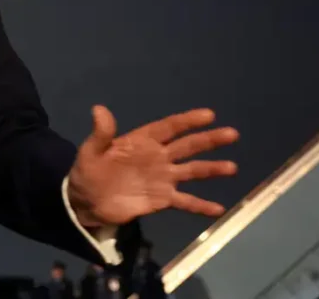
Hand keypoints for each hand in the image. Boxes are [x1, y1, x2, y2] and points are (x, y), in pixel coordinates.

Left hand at [67, 105, 238, 227]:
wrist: (87, 201)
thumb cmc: (88, 171)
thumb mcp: (90, 151)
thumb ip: (100, 134)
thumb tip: (98, 109)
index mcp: (142, 141)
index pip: (168, 127)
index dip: (187, 121)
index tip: (209, 115)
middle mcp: (158, 157)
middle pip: (187, 146)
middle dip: (209, 140)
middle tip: (232, 134)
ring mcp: (162, 178)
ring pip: (191, 171)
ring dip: (211, 169)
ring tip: (231, 167)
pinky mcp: (162, 199)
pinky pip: (185, 201)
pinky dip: (201, 205)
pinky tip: (219, 209)